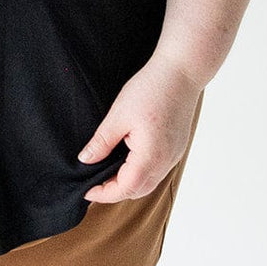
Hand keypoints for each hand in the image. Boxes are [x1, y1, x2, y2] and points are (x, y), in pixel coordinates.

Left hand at [77, 54, 202, 203]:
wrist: (181, 72)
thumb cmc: (150, 89)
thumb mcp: (118, 115)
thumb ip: (102, 141)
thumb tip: (85, 160)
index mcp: (150, 157)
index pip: (125, 188)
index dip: (104, 193)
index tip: (86, 191)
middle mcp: (166, 162)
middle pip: (139, 190)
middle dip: (116, 192)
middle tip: (94, 184)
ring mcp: (174, 155)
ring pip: (150, 182)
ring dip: (129, 183)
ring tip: (108, 174)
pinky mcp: (176, 146)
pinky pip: (157, 169)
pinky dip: (141, 173)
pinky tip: (128, 160)